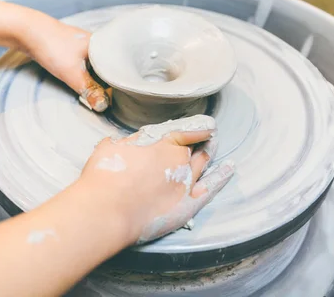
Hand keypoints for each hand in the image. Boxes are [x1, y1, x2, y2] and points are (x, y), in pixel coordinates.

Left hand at [18, 19, 109, 111]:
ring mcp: (83, 44)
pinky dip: (83, 73)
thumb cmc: (51, 47)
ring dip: (92, 78)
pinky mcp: (71, 47)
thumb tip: (103, 106)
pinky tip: (78, 79)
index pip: (119, 66)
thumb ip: (89, 90)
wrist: (26, 30)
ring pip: (95, 65)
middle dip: (105, 82)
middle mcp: (96, 42)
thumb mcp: (72, 73)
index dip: (118, 82)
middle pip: (107, 67)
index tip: (117, 97)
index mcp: (102, 45)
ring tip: (91, 89)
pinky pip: (84, 63)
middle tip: (102, 96)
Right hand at [79, 115, 235, 244]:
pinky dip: (222, 176)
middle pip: (194, 148)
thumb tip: (126, 144)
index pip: (185, 131)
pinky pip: (211, 188)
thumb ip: (125, 144)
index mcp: (163, 143)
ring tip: (214, 145)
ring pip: (203, 163)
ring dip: (209, 153)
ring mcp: (187, 182)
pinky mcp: (188, 205)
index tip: (205, 124)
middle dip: (200, 141)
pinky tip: (229, 168)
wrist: (107, 210)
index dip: (196, 127)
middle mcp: (180, 160)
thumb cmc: (104, 177)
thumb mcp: (111, 148)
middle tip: (208, 135)